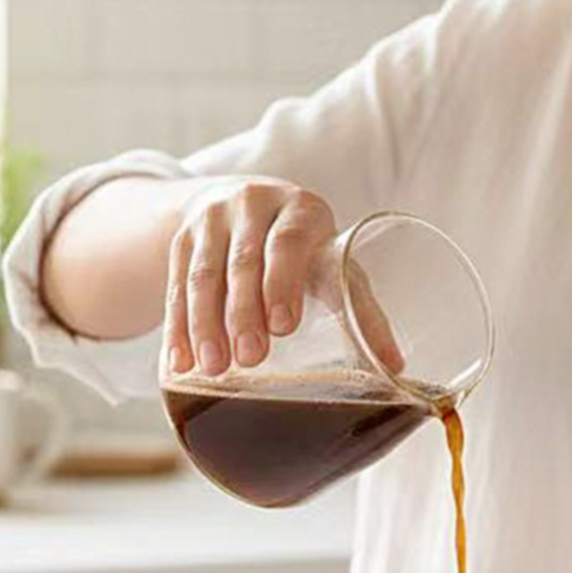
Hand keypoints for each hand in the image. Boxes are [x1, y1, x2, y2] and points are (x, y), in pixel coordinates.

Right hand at [161, 179, 403, 377]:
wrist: (242, 204)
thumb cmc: (304, 248)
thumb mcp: (332, 263)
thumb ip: (359, 308)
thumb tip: (396, 368)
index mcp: (301, 210)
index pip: (290, 243)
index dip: (284, 283)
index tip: (284, 327)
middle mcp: (253, 206)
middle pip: (244, 262)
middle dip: (244, 313)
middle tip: (250, 359)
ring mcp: (212, 220)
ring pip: (204, 275)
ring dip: (205, 325)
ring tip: (213, 368)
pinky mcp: (182, 240)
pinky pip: (175, 287)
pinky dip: (177, 328)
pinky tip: (179, 363)